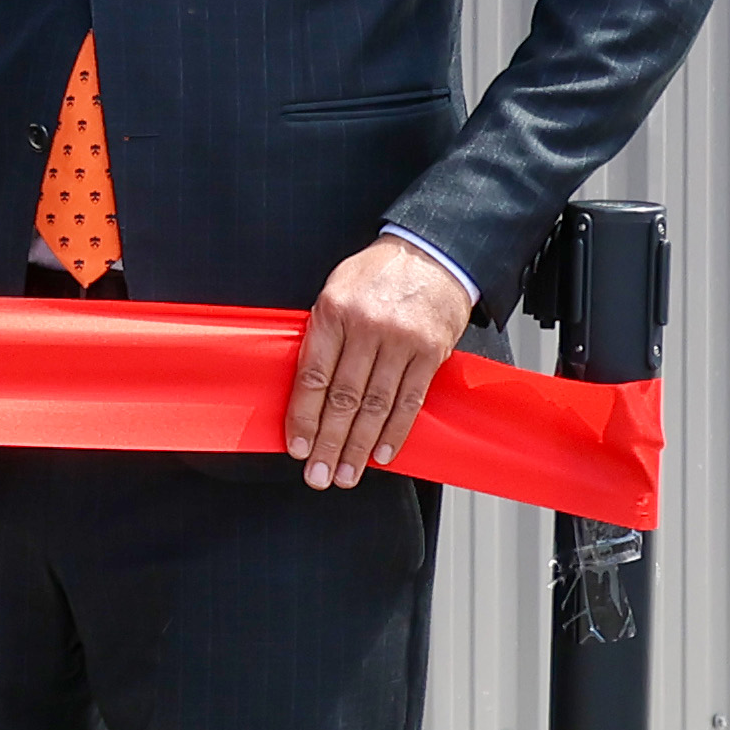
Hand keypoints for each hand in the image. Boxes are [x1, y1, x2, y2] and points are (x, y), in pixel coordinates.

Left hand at [286, 236, 479, 488]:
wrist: (432, 254)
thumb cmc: (376, 276)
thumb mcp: (334, 291)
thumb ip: (321, 336)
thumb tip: (304, 390)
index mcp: (332, 313)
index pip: (313, 376)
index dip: (303, 417)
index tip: (297, 447)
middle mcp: (366, 329)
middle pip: (344, 398)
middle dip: (329, 442)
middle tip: (318, 475)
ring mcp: (400, 342)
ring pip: (376, 405)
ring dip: (360, 446)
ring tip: (347, 474)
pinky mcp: (429, 352)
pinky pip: (411, 399)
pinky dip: (396, 431)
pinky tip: (383, 454)